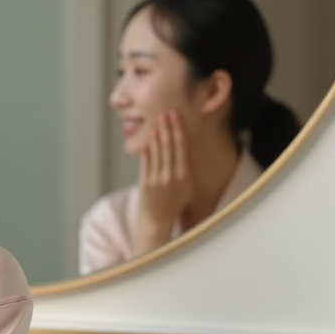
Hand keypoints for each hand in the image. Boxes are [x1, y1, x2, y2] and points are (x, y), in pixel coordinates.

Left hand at [135, 110, 191, 254]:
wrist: (158, 219)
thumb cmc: (175, 202)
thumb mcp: (187, 185)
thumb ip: (188, 166)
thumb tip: (189, 147)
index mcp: (184, 175)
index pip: (182, 148)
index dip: (178, 131)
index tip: (176, 118)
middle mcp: (171, 176)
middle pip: (169, 148)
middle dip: (167, 129)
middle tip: (165, 114)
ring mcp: (157, 179)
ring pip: (157, 153)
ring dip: (157, 137)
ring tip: (156, 123)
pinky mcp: (145, 182)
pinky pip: (146, 164)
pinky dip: (146, 152)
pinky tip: (147, 142)